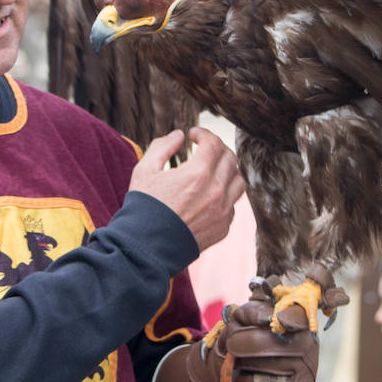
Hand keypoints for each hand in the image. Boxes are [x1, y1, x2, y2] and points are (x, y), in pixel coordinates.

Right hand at [128, 127, 244, 250]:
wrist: (147, 248)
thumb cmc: (143, 207)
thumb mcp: (145, 170)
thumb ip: (162, 146)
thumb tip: (179, 135)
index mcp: (198, 174)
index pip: (213, 143)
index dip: (203, 134)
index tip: (193, 135)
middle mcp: (216, 191)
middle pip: (230, 158)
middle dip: (216, 148)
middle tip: (203, 149)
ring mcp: (223, 212)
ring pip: (238, 181)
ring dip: (227, 170)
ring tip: (211, 170)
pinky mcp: (223, 228)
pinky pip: (233, 204)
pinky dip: (225, 194)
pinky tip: (208, 194)